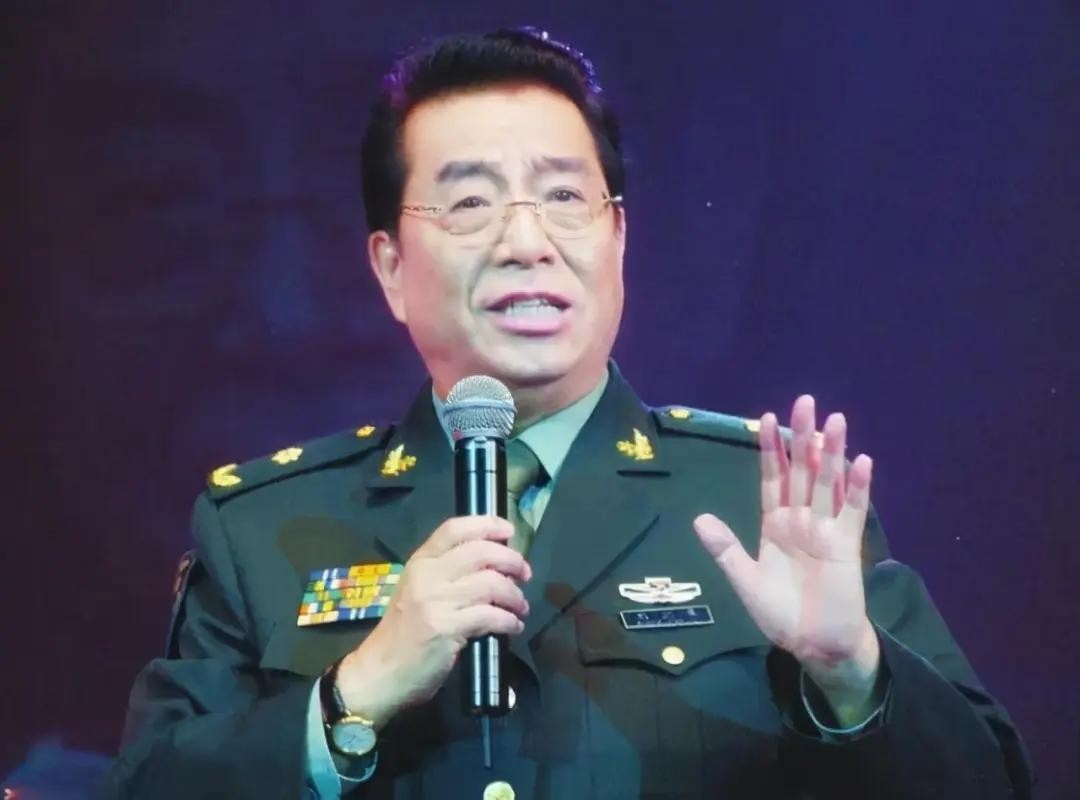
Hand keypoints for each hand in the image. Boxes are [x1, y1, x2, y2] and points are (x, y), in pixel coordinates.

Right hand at [335, 516, 530, 727]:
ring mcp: (436, 601)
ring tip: (520, 608)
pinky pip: (490, 616)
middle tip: (524, 574)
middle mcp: (427, 576)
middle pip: (481, 552)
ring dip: (514, 596)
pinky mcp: (446, 628)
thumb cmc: (403, 633)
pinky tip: (513, 626)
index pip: (454, 529)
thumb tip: (493, 565)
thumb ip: (447, 574)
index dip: (487, 524)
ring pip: (491, 584)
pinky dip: (509, 621)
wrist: (379, 672)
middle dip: (511, 561)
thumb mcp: (417, 591)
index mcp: (420, 562)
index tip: (509, 532)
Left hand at [694, 395, 879, 710]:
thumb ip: (725, 550)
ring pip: (827, 483)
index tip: (767, 418)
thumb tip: (699, 518)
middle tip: (805, 401)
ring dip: (832, 452)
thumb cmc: (780, 613)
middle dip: (803, 437)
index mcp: (774, 524)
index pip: (771, 478)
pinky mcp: (846, 545)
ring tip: (835, 420)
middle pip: (801, 470)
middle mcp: (800, 519)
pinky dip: (858, 488)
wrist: (815, 645)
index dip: (771, 449)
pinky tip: (863, 462)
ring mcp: (825, 529)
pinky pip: (852, 511)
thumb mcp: (744, 581)